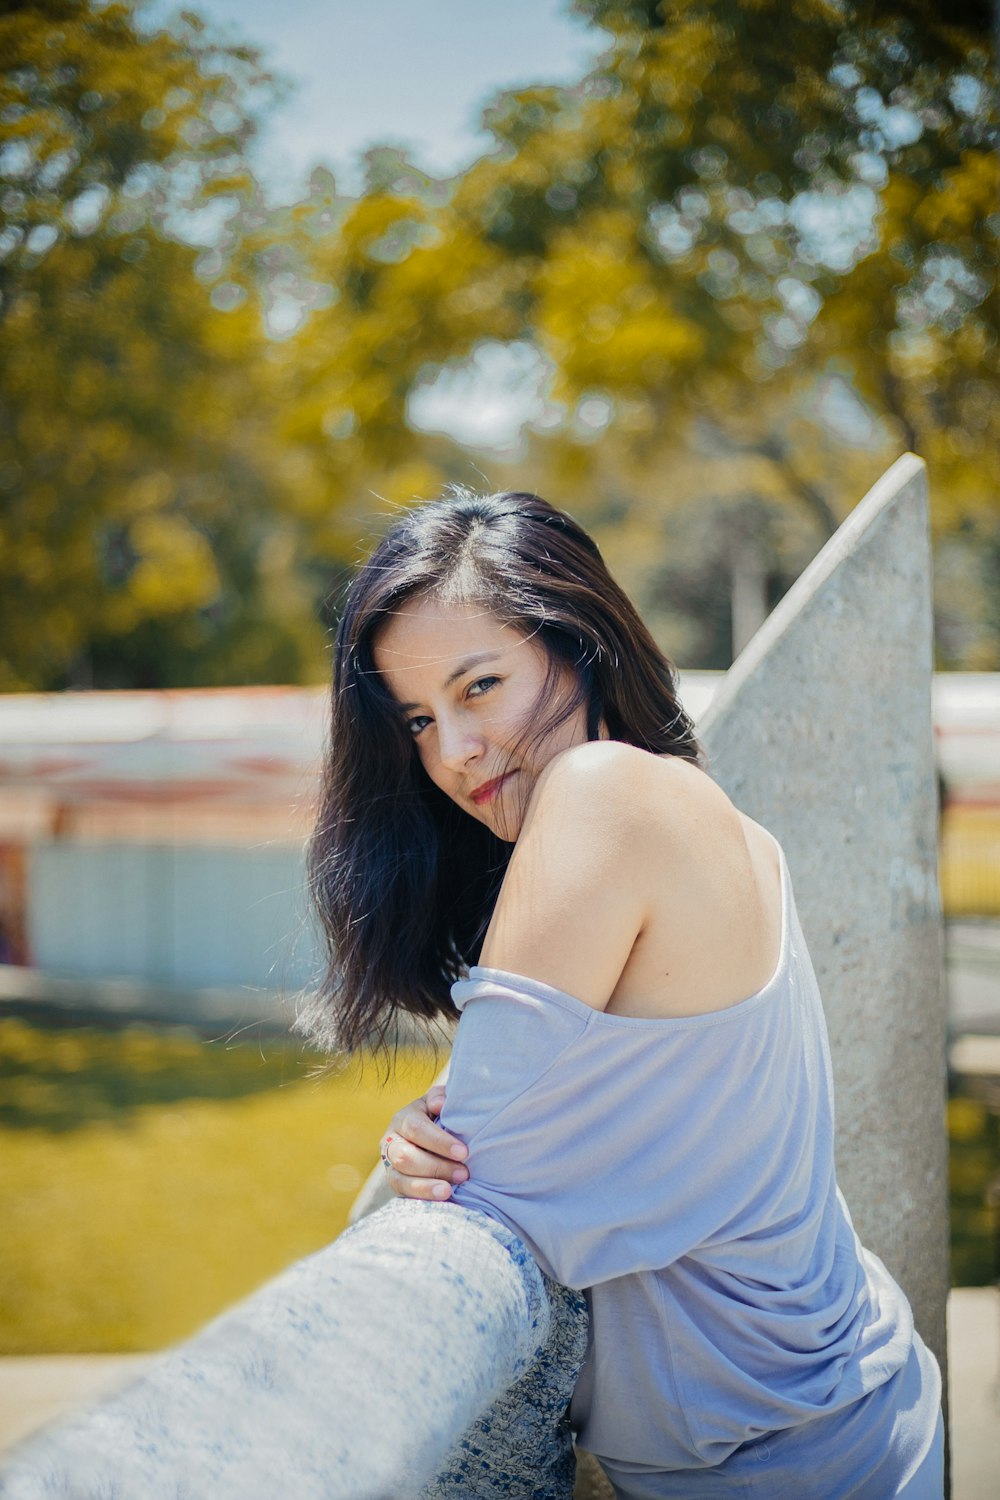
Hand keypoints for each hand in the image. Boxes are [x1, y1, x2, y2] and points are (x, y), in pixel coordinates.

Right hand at [380, 1085, 468, 1200]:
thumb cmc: (441, 1117)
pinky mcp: (396, 1185)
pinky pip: (403, 1195)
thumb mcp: (440, 1103)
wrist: (431, 1139)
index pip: (415, 1128)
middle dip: (436, 1167)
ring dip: (427, 1187)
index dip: (439, 1141)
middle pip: (405, 1157)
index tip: (463, 1152)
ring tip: (449, 1191)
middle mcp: (391, 1142)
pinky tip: (441, 1201)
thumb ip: (439, 1098)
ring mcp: (390, 1166)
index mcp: (403, 1118)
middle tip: (464, 1174)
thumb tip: (440, 1104)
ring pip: (401, 1179)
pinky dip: (422, 1198)